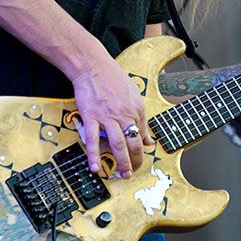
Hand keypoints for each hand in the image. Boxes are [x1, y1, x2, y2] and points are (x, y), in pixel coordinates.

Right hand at [70, 54, 151, 177]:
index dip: (142, 151)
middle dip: (135, 162)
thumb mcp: (134, 95)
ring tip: (121, 174)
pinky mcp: (92, 117)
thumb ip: (141, 118)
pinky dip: (94, 155)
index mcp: (136, 109)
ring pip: (118, 144)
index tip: (139, 160)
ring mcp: (107, 117)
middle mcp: (124, 115)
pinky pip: (94, 140)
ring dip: (121, 162)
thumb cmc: (112, 78)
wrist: (93, 66)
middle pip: (133, 143)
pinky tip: (95, 166)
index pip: (142, 135)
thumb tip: (148, 139)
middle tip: (131, 173)